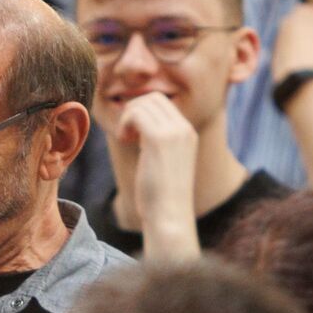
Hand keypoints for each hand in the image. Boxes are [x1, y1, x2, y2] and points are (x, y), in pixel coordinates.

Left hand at [117, 93, 197, 230]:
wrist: (169, 215)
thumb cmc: (162, 195)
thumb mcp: (165, 161)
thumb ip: (157, 141)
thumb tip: (136, 126)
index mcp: (188, 133)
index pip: (162, 102)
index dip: (142, 112)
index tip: (133, 134)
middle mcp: (184, 129)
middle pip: (153, 98)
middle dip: (133, 111)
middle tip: (127, 135)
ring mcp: (174, 132)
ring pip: (143, 103)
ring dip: (127, 117)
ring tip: (126, 139)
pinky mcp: (160, 139)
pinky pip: (135, 113)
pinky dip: (125, 123)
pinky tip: (124, 140)